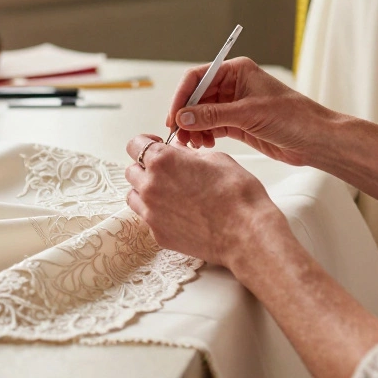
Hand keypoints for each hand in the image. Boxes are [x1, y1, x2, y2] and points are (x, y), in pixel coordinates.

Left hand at [124, 134, 287, 266]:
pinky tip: (179, 213)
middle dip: (145, 167)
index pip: (135, 144)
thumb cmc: (237, 193)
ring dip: (146, 190)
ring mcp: (152, 214)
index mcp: (162, 161)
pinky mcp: (159, 235)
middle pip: (131, 171)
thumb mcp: (215, 158)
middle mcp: (150, 186)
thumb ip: (188, 153)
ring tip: (170, 192)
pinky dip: (157, 213)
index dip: (146, 143)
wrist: (246, 233)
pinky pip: (148, 218)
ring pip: (134, 196)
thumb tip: (177, 152)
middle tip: (166, 170)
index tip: (156, 145)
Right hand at [165, 57, 329, 165]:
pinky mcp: (238, 124)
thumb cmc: (294, 116)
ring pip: (202, 114)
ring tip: (193, 143)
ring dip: (193, 128)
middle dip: (186, 115)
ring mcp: (235, 106)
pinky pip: (212, 127)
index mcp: (236, 71)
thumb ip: (213, 115)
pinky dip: (204, 135)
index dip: (182, 96)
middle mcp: (233, 85)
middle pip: (196, 97)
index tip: (173, 116)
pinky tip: (205, 144)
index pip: (197, 77)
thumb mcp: (249, 113)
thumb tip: (183, 117)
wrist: (315, 140)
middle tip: (178, 134)